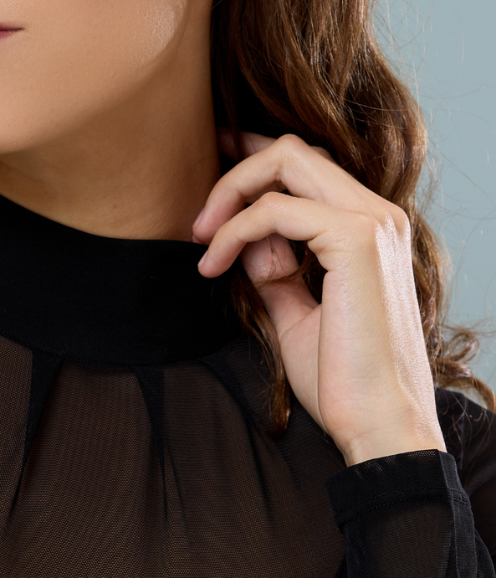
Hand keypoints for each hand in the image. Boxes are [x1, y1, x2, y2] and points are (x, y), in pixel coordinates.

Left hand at [192, 130, 446, 466]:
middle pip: (292, 150)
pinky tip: (213, 264)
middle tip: (198, 221)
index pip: (308, 163)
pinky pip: (274, 210)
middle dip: (234, 172)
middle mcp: (378, 214)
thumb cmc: (344, 380)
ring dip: (230, 195)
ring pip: (284, 162)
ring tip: (202, 242)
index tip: (209, 163)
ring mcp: (371, 222)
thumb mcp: (296, 312)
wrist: (379, 426)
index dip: (253, 156)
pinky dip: (234, 231)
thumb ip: (274, 269)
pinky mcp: (356, 239)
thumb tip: (244, 239)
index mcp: (370, 228)